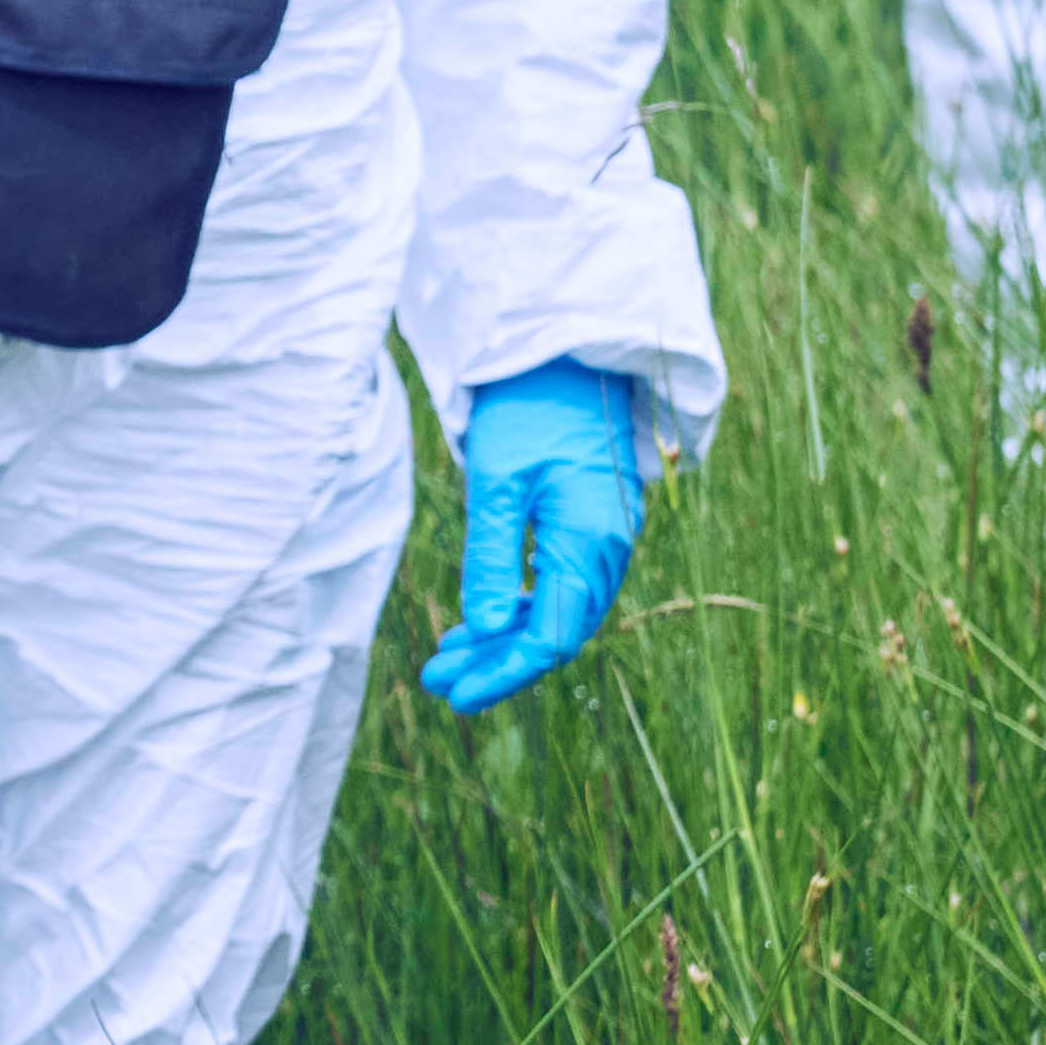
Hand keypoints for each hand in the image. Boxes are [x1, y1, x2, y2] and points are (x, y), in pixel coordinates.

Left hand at [422, 359, 645, 716]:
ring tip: (450, 650)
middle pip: (557, 631)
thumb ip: (491, 557)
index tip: (454, 693)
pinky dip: (524, 602)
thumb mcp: (496, 481)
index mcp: (589, 541)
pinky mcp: (596, 521)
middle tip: (437, 680)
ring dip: (507, 635)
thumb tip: (484, 627)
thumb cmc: (528, 408)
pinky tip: (489, 612)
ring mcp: (607, 535)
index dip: (502, 672)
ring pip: (560, 609)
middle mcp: (609, 546)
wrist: (566, 351)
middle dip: (497, 661)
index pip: (548, 637)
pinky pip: (565, 581)